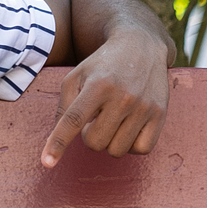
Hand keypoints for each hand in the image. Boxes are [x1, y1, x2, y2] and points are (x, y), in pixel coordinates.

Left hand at [39, 33, 168, 166]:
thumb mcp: (77, 75)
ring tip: (112, 120)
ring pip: (116, 150)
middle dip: (89, 135)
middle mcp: (123, 96)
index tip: (47, 162)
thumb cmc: (103, 64)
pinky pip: (141, 149)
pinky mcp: (160, 114)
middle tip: (95, 117)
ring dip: (109, 140)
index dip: (58, 143)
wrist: (141, 45)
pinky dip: (131, 145)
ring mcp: (144, 106)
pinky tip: (128, 128)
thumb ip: (64, 106)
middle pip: (95, 142)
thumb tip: (58, 140)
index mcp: (98, 84)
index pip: (74, 120)